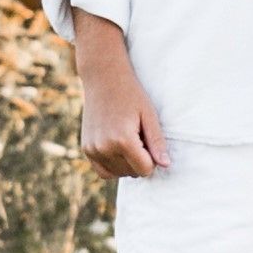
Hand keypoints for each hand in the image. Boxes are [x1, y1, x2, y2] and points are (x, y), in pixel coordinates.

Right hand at [71, 27, 168, 180]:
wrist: (103, 79)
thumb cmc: (131, 95)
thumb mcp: (149, 115)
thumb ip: (157, 142)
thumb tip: (165, 165)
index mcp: (122, 140)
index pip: (145, 169)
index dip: (153, 158)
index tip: (150, 140)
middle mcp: (104, 148)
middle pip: (132, 173)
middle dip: (140, 160)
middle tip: (138, 136)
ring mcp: (92, 149)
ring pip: (118, 174)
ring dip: (128, 164)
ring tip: (129, 140)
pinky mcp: (86, 149)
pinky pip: (103, 171)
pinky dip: (114, 166)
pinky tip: (120, 149)